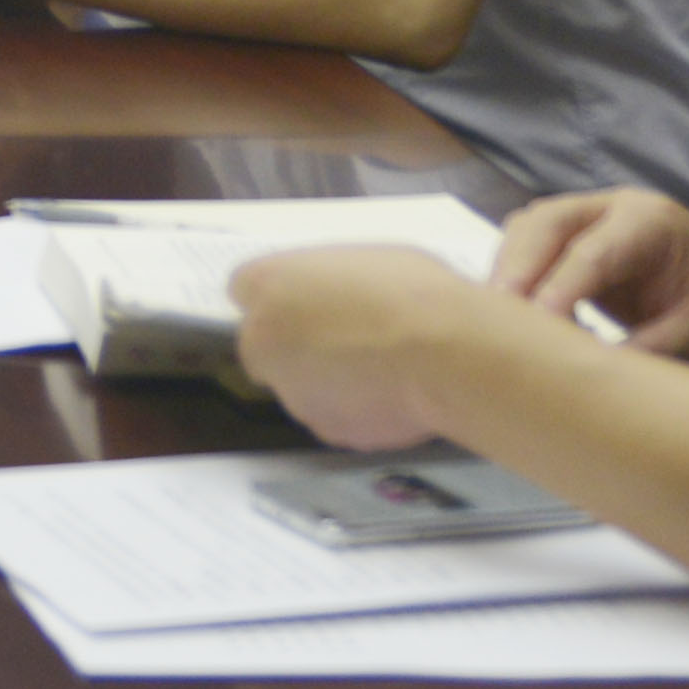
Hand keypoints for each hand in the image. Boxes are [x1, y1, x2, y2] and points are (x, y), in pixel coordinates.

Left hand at [230, 244, 509, 454]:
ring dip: (325, 381)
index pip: (245, 290)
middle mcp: (262, 339)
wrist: (443, 353)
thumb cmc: (410, 291)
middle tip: (345, 340)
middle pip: (264, 345)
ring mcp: (290, 391)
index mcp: (267, 284)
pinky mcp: (324, 429)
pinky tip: (390, 396)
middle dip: (294, 345)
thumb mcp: (364, 259)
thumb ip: (330, 280)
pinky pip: (334, 416)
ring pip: (299, 386)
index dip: (279, 298)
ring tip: (380, 369)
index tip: (307, 303)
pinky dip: (354, 410)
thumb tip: (337, 294)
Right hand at [493, 186, 688, 367]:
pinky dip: (513, 276)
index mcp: (651, 223)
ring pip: (528, 230)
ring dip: (507, 272)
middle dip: (515, 269)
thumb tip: (591, 379)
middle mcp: (611, 207)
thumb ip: (648, 352)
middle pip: (545, 224)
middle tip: (492, 320)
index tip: (533, 329)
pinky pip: (528, 245)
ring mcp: (587, 215)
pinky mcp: (571, 236)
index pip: (592, 253)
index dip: (558, 290)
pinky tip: (508, 316)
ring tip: (492, 323)